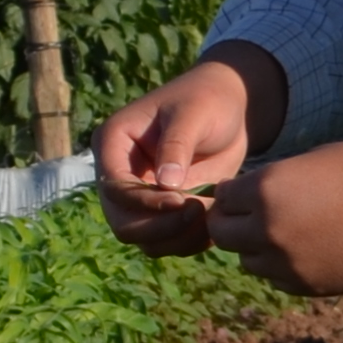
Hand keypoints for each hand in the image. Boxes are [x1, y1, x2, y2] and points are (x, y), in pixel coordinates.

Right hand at [92, 45, 289, 257]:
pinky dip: (189, 242)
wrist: (229, 110)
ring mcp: (139, 197)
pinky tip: (213, 225)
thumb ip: (177, 145)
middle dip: (161, 227)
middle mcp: (119, 175)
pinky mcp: (162, 212)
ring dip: (177, 239)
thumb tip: (165, 184)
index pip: (115, 188)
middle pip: (123, 223)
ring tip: (210, 217)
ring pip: (144, 240)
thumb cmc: (207, 100)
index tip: (182, 201)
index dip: (145, 202)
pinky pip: (167, 242)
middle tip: (199, 213)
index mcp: (113, 143)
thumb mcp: (193, 113)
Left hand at [205, 131, 342, 296]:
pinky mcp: (306, 286)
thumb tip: (247, 197)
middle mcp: (267, 230)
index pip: (221, 198)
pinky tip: (304, 251)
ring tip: (284, 234)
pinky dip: (281, 267)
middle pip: (223, 234)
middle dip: (232, 223)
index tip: (240, 193)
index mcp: (264, 191)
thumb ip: (271, 182)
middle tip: (249, 217)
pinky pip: (276, 279)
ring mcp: (286, 263)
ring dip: (257, 248)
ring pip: (247, 261)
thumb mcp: (307, 162)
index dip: (230, 194)